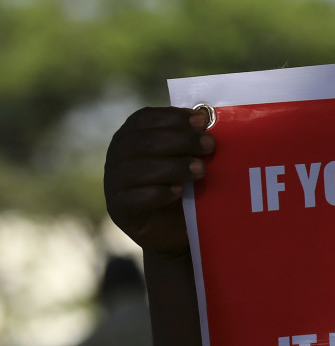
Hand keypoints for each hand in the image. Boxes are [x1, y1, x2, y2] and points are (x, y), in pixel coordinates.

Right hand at [104, 106, 214, 255]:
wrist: (175, 229)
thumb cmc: (184, 184)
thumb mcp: (188, 158)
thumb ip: (192, 141)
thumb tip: (207, 118)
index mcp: (131, 136)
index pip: (144, 119)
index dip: (172, 117)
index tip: (201, 120)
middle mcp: (117, 156)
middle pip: (144, 142)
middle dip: (180, 141)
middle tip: (210, 145)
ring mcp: (114, 183)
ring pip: (138, 169)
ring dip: (173, 167)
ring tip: (201, 169)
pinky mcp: (119, 210)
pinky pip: (134, 198)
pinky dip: (158, 193)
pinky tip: (179, 191)